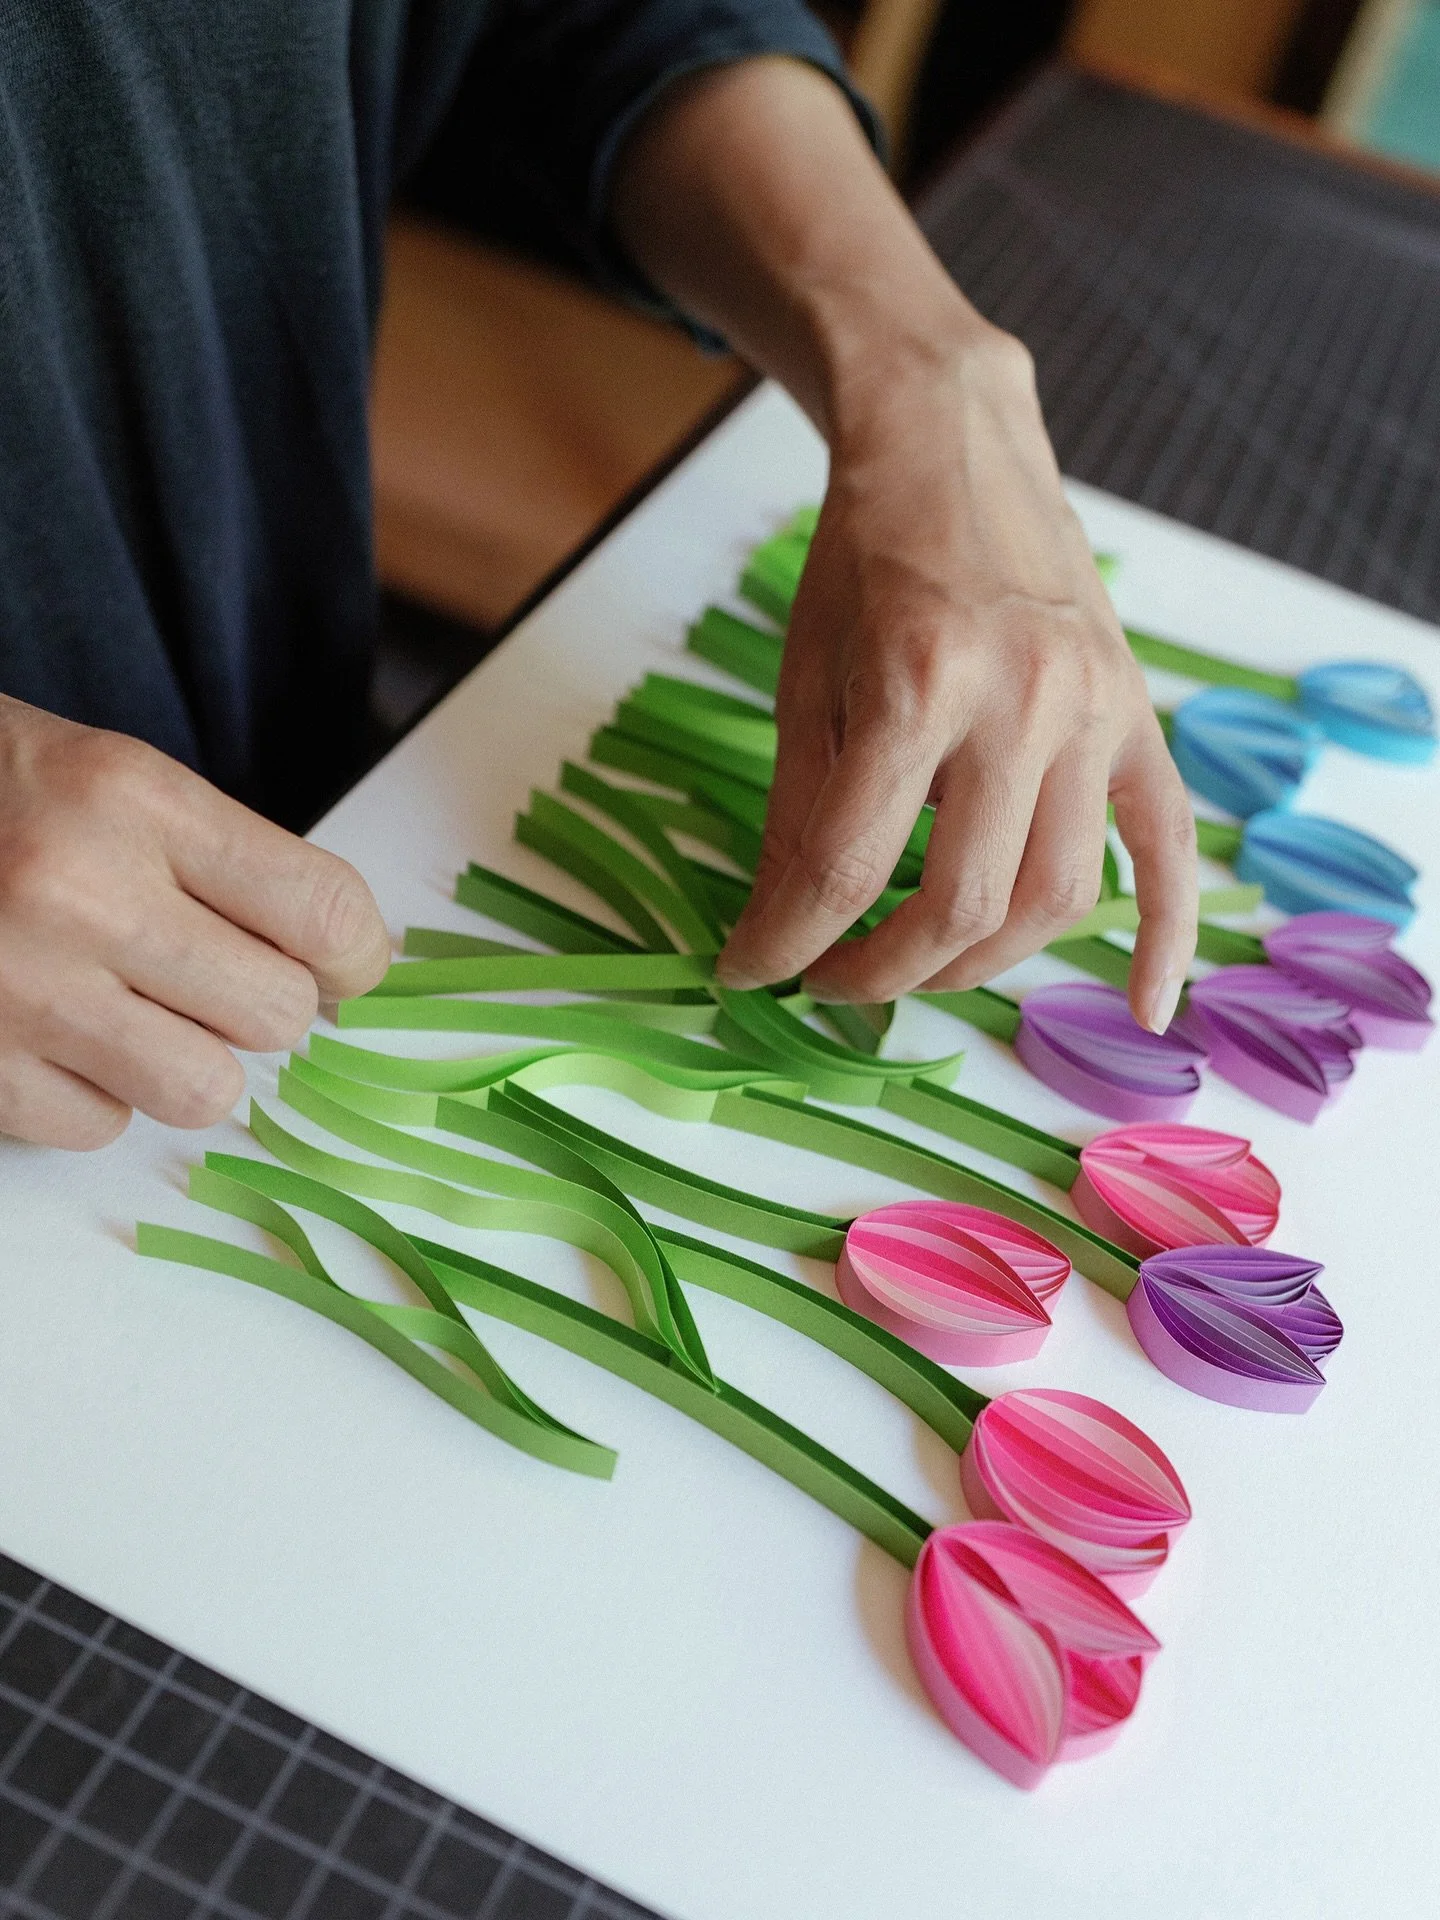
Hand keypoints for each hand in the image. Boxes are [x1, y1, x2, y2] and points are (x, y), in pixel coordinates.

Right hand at [0, 697, 390, 1148]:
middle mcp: (78, 891)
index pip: (322, 910)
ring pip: (202, 1089)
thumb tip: (340, 964)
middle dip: (266, 1008)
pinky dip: (94, 1096)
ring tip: (136, 1010)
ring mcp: (17, 987)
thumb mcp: (112, 779)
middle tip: (220, 981)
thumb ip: (226, 862)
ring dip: (188, 1060)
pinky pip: (99, 1126)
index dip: (357, 956)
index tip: (343, 967)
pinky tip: (54, 1034)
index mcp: (132, 798)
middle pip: (275, 1015)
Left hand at [717, 326, 1197, 1029]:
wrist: (954, 451)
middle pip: (962, 904)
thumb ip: (797, 815)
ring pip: (1056, 897)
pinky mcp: (1137, 717)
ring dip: (979, 965)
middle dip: (882, 972)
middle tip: (831, 982)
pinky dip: (1165, 936)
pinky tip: (1145, 1009)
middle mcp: (1022, 701)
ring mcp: (1096, 711)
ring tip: (919, 969)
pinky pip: (1169, 846)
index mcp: (917, 683)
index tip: (749, 971)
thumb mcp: (805, 682)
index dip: (785, 942)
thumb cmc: (863, 564)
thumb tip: (778, 933)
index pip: (845, 867)